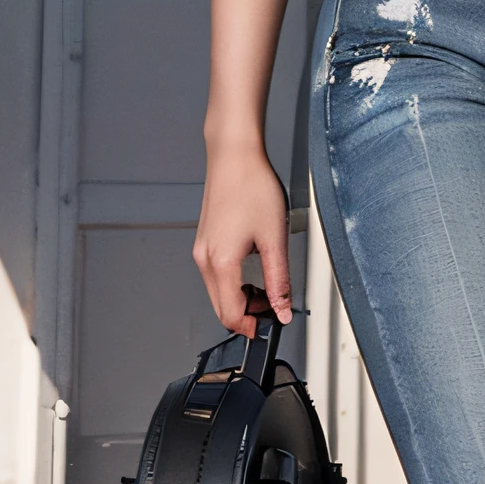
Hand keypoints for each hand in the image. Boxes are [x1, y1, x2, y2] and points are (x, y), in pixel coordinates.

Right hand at [193, 139, 292, 336]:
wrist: (234, 156)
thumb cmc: (251, 187)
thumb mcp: (274, 238)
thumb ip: (279, 280)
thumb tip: (283, 309)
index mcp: (221, 263)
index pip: (231, 314)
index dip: (253, 326)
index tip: (270, 326)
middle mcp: (204, 259)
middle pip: (221, 306)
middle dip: (248, 314)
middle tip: (274, 308)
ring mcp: (201, 250)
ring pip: (217, 291)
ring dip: (240, 297)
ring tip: (267, 286)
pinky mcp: (204, 241)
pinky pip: (214, 274)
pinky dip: (232, 282)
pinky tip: (252, 269)